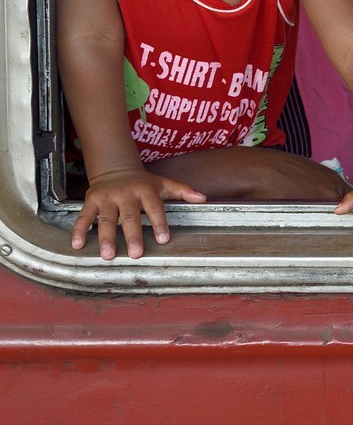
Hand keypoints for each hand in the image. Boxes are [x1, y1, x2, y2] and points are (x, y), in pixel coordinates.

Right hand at [72, 166, 206, 259]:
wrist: (115, 168)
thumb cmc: (143, 182)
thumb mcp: (163, 183)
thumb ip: (183, 191)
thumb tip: (203, 198)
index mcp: (145, 190)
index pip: (155, 208)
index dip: (160, 223)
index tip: (163, 240)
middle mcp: (125, 194)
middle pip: (130, 217)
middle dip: (132, 236)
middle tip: (135, 254)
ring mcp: (107, 198)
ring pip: (106, 219)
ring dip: (106, 238)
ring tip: (108, 255)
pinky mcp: (91, 201)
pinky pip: (84, 217)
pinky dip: (79, 231)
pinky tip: (78, 245)